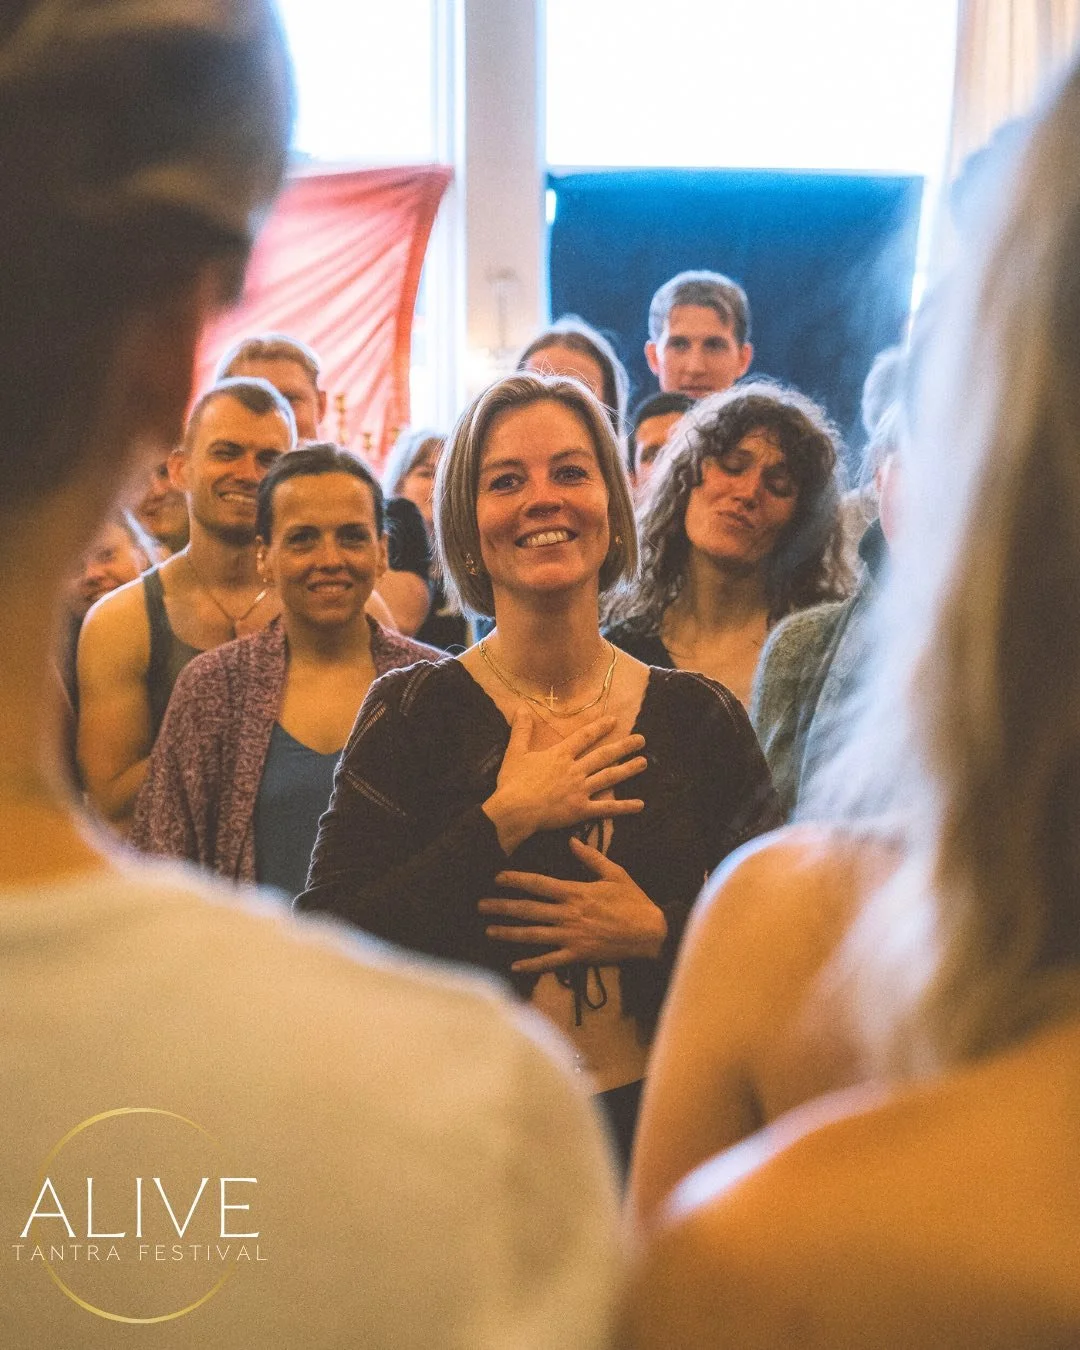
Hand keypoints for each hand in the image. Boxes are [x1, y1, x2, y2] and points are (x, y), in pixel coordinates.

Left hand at [478, 835, 666, 972]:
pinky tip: (515, 965)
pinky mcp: (578, 955)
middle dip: (502, 906)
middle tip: (480, 904)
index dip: (515, 881)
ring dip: (509, 933)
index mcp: (575, 892)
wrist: (650, 933)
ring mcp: (571, 937)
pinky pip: (550, 961)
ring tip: (489, 930)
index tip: (496, 878)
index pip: (538, 884)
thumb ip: (591, 858)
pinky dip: (532, 964)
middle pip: (528, 909)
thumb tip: (571, 842)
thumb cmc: (634, 901)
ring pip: (533, 935)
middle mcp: (568, 914)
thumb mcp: (615, 873)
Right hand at [483, 709, 646, 854]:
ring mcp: (580, 790)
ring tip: (644, 762)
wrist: (514, 811)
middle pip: (604, 755)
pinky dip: (623, 807)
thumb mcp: (515, 752)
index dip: (600, 728)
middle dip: (624, 746)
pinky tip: (640, 804)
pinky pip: (606, 808)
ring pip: (609, 777)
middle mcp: (575, 769)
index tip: (614, 721)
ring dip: (628, 769)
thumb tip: (521, 708)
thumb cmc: (513, 782)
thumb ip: (521, 730)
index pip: (584, 737)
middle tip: (641, 740)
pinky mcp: (581, 810)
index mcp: (560, 755)